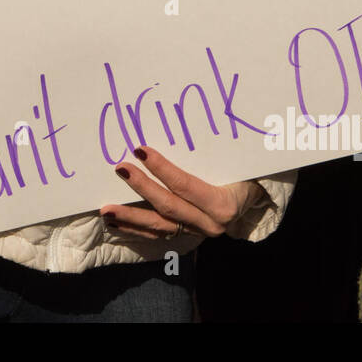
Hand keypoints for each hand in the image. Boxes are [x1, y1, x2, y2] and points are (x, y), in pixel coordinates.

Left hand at [100, 146, 260, 238]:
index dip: (161, 168)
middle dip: (141, 189)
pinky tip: (115, 224)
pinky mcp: (187, 238)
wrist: (254, 200)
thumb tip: (179, 123)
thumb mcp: (235, 162)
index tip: (140, 150)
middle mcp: (210, 224)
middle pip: (169, 206)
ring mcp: (197, 234)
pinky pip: (157, 237)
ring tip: (107, 210)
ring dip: (131, 218)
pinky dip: (135, 230)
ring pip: (159, 227)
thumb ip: (211, 152)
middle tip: (119, 170)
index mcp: (222, 203)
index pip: (185, 185)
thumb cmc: (243, 173)